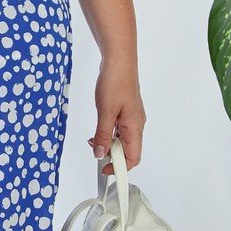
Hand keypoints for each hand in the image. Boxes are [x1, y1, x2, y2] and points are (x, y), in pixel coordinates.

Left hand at [88, 55, 145, 172]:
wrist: (119, 61)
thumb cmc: (116, 82)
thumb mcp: (105, 112)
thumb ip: (102, 135)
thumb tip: (99, 154)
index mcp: (135, 127)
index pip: (133, 158)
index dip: (120, 168)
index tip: (105, 170)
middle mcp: (136, 124)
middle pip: (128, 151)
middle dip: (111, 155)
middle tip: (95, 151)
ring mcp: (131, 117)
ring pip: (122, 140)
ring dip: (108, 143)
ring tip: (93, 140)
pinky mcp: (125, 111)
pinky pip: (119, 129)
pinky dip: (108, 133)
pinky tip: (98, 129)